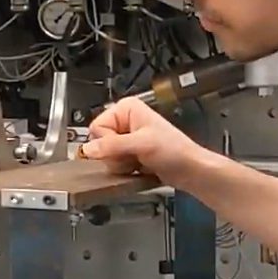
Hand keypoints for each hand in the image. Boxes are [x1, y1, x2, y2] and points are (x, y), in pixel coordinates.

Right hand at [81, 98, 205, 187]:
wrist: (190, 170)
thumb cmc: (174, 151)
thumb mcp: (141, 145)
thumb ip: (112, 146)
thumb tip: (87, 150)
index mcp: (125, 109)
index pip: (96, 127)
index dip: (107, 142)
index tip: (125, 146)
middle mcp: (123, 121)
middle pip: (99, 143)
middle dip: (114, 155)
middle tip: (134, 156)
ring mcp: (126, 139)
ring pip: (105, 157)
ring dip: (121, 164)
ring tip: (139, 162)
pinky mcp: (129, 154)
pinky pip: (114, 164)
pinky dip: (124, 169)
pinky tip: (138, 168)